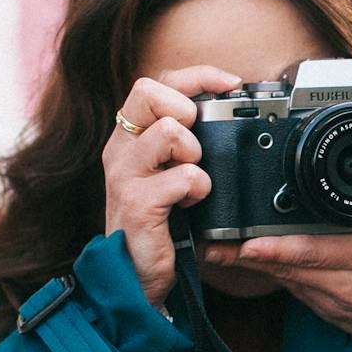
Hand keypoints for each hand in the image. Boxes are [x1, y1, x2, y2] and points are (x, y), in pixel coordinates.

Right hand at [103, 65, 243, 309]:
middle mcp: (120, 149)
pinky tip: (192, 203)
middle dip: (185, 110)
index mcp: (129, 136)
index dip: (197, 76)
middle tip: (196, 143)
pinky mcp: (137, 204)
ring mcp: (125, 175)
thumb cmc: (160, 222)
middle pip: (149, 92)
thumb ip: (185, 142)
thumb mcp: (168, 172)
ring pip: (169, 131)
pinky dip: (198, 188)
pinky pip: (182, 176)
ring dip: (195, 154)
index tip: (231, 84)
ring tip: (194, 180)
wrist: (135, 275)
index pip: (156, 82)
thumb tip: (225, 112)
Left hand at [204, 131, 351, 338]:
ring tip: (218, 248)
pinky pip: (291, 288)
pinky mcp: (324, 308)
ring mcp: (332, 299)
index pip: (319, 251)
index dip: (282, 249)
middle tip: (214, 242)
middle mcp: (346, 282)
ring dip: (252, 265)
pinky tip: (246, 259)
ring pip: (284, 279)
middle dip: (249, 254)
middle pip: (288, 266)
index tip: (251, 242)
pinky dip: (270, 273)